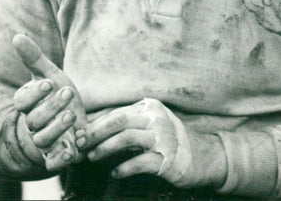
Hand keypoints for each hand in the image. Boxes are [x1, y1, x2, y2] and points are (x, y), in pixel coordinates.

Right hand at [12, 34, 87, 171]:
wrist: (76, 122)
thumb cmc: (59, 96)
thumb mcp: (51, 75)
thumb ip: (34, 58)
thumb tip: (16, 36)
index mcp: (29, 105)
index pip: (23, 100)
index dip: (34, 92)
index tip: (49, 82)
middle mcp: (33, 124)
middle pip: (34, 119)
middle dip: (51, 106)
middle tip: (67, 92)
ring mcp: (44, 142)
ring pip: (43, 139)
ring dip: (57, 127)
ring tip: (72, 114)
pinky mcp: (57, 156)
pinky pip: (53, 162)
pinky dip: (61, 158)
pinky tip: (73, 149)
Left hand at [76, 98, 225, 187]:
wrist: (203, 155)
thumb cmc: (170, 140)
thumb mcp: (152, 124)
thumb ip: (128, 123)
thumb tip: (93, 128)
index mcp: (150, 107)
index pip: (116, 113)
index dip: (95, 124)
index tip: (78, 134)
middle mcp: (156, 118)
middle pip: (118, 121)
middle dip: (95, 134)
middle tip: (80, 145)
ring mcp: (163, 137)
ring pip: (127, 138)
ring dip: (105, 148)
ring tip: (92, 158)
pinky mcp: (166, 158)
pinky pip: (139, 162)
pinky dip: (123, 168)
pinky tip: (115, 173)